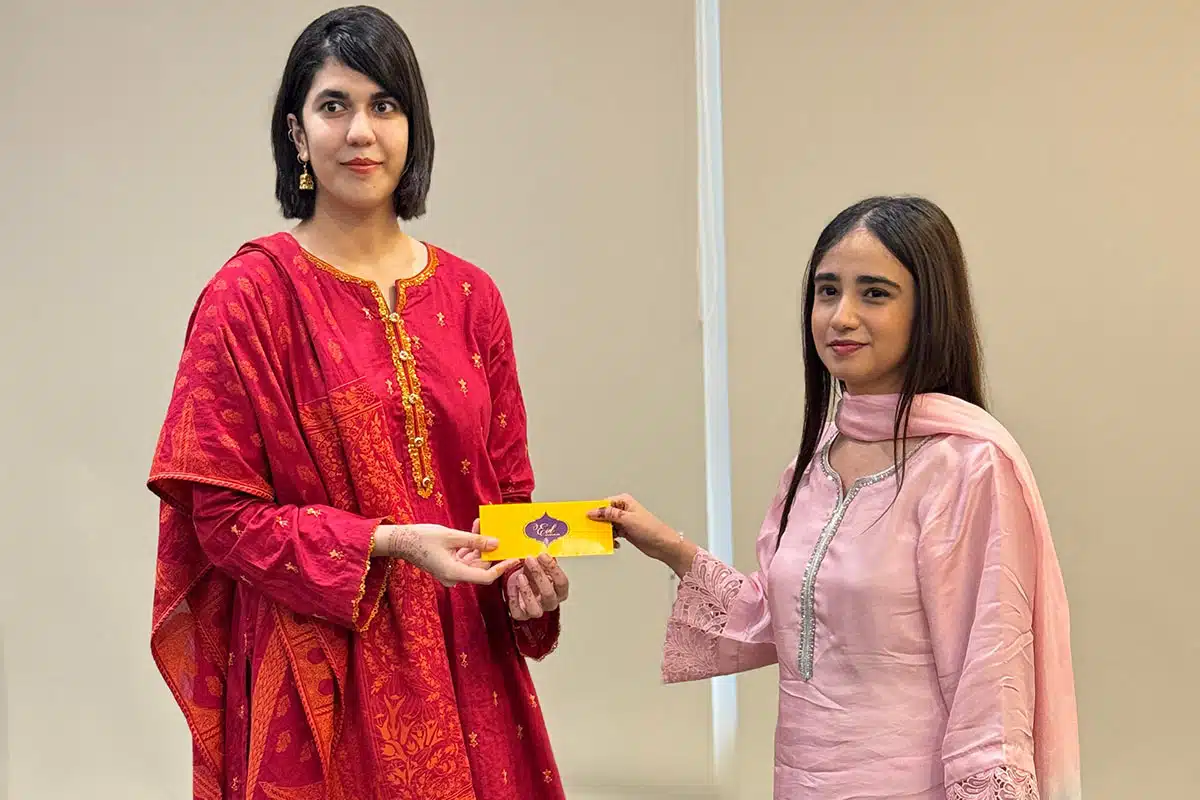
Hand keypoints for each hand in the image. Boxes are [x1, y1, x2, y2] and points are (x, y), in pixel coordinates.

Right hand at [380, 520, 517, 586]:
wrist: (399, 540)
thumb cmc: (422, 537)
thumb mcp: (451, 536)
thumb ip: (475, 541)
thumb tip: (496, 543)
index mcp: (454, 573)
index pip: (485, 577)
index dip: (502, 568)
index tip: (514, 558)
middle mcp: (454, 576)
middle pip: (480, 567)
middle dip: (491, 550)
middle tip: (503, 535)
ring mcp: (450, 571)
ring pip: (473, 560)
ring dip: (480, 544)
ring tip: (484, 525)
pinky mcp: (447, 564)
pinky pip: (464, 556)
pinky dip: (470, 545)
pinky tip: (475, 528)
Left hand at [504, 553, 568, 620]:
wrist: (519, 584)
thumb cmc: (532, 574)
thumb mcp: (539, 565)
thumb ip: (542, 560)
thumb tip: (541, 547)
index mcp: (559, 591)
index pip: (562, 582)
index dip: (554, 569)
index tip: (543, 555)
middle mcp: (549, 603)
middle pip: (549, 594)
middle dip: (539, 575)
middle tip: (530, 560)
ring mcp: (536, 610)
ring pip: (535, 608)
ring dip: (527, 591)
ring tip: (520, 576)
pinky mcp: (521, 615)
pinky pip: (517, 612)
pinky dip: (513, 598)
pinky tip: (511, 585)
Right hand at [588, 494, 697, 576]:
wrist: (662, 544)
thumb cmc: (651, 528)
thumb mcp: (627, 519)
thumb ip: (609, 514)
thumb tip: (593, 511)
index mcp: (624, 501)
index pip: (603, 503)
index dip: (593, 510)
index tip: (583, 517)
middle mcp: (623, 510)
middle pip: (603, 515)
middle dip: (597, 523)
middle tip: (589, 530)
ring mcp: (623, 521)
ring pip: (606, 525)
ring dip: (604, 533)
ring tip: (602, 538)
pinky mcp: (625, 531)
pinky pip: (612, 533)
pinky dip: (610, 538)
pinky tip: (614, 543)